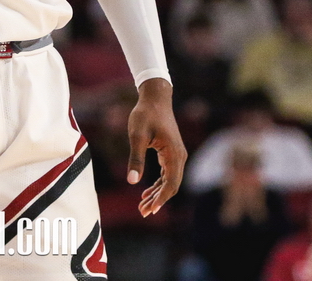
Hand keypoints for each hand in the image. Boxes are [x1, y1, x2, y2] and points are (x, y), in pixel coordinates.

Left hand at [127, 78, 186, 216]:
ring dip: (157, 194)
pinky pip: (167, 174)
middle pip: (171, 186)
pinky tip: (146, 192)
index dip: (161, 199)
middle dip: (158, 200)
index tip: (151, 210)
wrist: (155, 98)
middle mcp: (179, 156)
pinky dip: (158, 184)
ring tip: (143, 206)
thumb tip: (131, 181)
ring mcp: (177, 155)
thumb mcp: (136, 136)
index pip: (171, 183)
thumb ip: (135, 158)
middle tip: (143, 212)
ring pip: (169, 181)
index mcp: (173, 154)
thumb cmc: (145, 115)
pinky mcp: (171, 153)